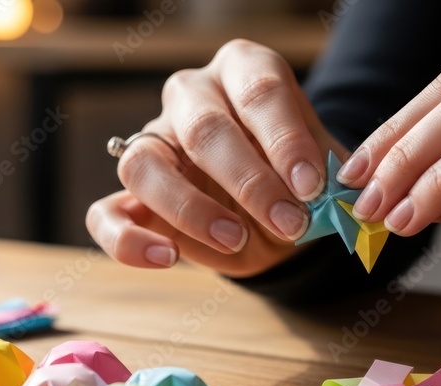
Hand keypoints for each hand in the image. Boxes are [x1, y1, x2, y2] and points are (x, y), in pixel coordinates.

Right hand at [86, 40, 345, 277]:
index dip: (285, 140)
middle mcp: (192, 95)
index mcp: (244, 71)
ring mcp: (153, 140)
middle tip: (291, 223)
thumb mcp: (324, 174)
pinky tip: (168, 258)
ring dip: (191, 209)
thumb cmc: (300, 180)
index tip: (312, 187)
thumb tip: (335, 205)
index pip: (259, 90)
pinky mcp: (131, 194)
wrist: (279, 210)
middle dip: (251, 182)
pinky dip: (128, 242)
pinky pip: (105, 214)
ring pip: (144, 163)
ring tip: (236, 240)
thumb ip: (327, 185)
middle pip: (204, 128)